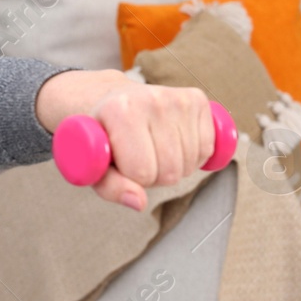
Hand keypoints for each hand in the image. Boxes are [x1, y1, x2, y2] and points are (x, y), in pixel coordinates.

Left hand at [35, 69, 213, 211]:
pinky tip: (173, 142)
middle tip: (138, 157)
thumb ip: (110, 187)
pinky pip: (206, 150)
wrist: (113, 100)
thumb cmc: (104, 135)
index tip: (121, 162)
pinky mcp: (197, 99)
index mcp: (119, 111)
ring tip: (153, 148)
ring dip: (173, 167)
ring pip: (189, 163)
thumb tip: (138, 202)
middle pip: (170, 171)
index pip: (142, 172)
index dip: (132, 178)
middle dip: (154, 176)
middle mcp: (151, 99)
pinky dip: (192, 156)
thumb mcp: (94, 163)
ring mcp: (177, 98)